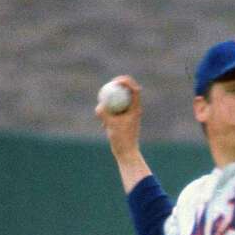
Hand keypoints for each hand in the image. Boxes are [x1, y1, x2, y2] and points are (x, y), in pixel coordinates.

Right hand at [95, 75, 152, 191]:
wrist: (126, 153)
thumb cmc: (121, 140)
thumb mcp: (111, 126)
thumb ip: (104, 115)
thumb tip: (99, 106)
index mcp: (136, 108)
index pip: (134, 89)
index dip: (126, 81)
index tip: (115, 81)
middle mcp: (134, 110)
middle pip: (127, 91)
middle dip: (117, 87)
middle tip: (106, 87)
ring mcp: (129, 115)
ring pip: (119, 101)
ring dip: (110, 102)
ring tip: (103, 112)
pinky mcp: (123, 120)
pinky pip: (115, 111)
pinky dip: (108, 113)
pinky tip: (103, 124)